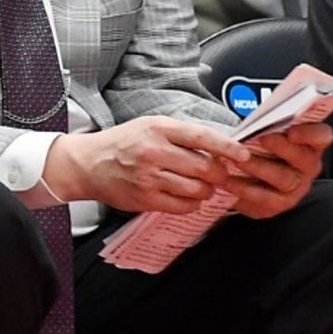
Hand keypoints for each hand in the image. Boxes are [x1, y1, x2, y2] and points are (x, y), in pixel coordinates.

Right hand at [42, 116, 249, 214]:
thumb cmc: (123, 143)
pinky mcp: (144, 198)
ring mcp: (148, 177)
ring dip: (206, 191)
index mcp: (159, 129)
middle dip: (219, 174)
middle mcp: (154, 152)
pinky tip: (187, 197)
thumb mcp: (151, 126)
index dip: (228, 148)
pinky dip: (192, 204)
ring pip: (197, 190)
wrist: (88, 164)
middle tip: (217, 175)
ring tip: (200, 186)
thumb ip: (183, 135)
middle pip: (205, 168)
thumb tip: (222, 147)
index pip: (202, 137)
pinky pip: (182, 206)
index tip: (244, 154)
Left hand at [218, 121, 330, 218]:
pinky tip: (227, 181)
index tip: (292, 131)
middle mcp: (308, 166)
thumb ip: (267, 123)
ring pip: (283, 178)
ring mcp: (295, 186)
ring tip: (237, 159)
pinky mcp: (277, 203)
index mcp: (309, 143)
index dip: (310, 133)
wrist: (241, 174)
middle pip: (304, 158)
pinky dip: (244, 189)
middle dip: (282, 147)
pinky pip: (264, 198)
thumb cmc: (256, 145)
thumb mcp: (263, 131)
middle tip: (261, 139)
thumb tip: (259, 114)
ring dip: (259, 167)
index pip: (322, 136)